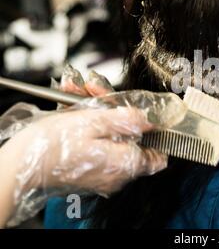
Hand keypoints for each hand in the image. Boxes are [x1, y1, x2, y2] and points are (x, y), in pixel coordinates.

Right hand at [0, 67, 168, 226]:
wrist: (17, 167)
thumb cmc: (52, 146)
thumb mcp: (93, 122)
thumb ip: (126, 120)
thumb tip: (149, 120)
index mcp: (125, 163)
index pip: (158, 156)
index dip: (156, 135)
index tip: (148, 116)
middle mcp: (117, 172)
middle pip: (130, 137)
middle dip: (115, 108)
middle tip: (97, 90)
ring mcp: (102, 171)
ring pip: (110, 135)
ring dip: (95, 109)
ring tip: (76, 89)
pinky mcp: (87, 168)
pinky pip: (95, 142)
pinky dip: (85, 123)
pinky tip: (71, 101)